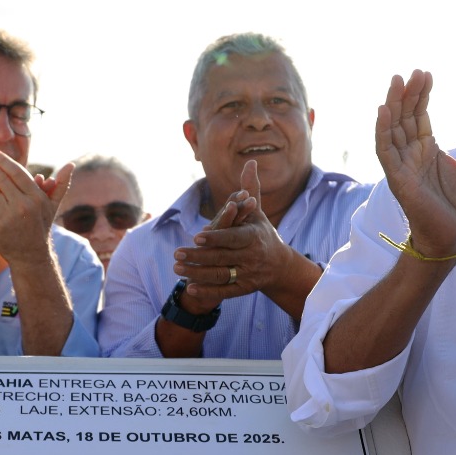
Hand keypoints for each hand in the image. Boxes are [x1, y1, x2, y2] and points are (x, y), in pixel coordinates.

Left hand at [0, 152, 67, 266]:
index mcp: (36, 197)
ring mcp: (8, 215)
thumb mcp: (52, 206)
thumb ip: (60, 184)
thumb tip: (71, 165)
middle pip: (2, 178)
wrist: (30, 255)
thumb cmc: (40, 227)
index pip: (18, 172)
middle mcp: (23, 204)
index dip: (5, 161)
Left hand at [173, 161, 298, 310]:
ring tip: (177, 268)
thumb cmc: (262, 234)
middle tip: (176, 252)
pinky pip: (225, 292)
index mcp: (254, 237)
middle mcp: (252, 257)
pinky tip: (190, 289)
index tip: (197, 235)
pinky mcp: (244, 289)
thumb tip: (251, 162)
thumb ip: (250, 189)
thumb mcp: (257, 213)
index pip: (233, 238)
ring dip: (197, 274)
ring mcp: (248, 274)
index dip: (216, 237)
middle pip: (222, 258)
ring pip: (220, 276)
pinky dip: (207, 292)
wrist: (279, 265)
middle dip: (198, 256)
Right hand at [376, 70, 455, 257]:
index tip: (426, 74)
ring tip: (397, 82)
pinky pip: (385, 151)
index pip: (419, 116)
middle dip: (407, 94)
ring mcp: (402, 165)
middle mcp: (411, 154)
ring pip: (393, 129)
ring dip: (393, 105)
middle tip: (411, 72)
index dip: (421, 95)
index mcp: (427, 150)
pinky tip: (384, 111)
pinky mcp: (397, 178)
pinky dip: (382, 131)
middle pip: (404, 117)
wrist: (454, 235)